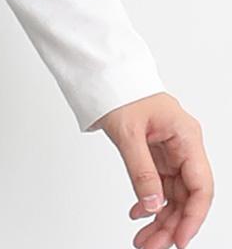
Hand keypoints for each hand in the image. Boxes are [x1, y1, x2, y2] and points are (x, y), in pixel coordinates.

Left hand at [90, 92, 213, 246]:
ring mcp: (171, 150)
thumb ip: (141, 170)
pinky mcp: (156, 153)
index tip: (179, 240)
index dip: (193, 217)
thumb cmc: (118, 90)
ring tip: (143, 240)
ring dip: (160, 219)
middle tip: (152, 246)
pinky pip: (159, 184)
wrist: (103, 73)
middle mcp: (183, 145)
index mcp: (185, 136)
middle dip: (172, 224)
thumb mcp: (127, 132)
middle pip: (187, 195)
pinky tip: (138, 214)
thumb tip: (152, 205)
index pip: (200, 185)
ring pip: (173, 194)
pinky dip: (149, 201)